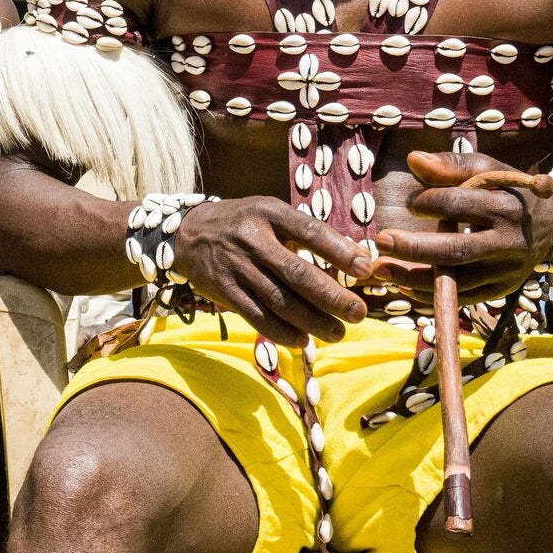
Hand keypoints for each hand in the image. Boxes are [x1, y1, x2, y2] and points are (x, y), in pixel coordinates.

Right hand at [174, 196, 374, 344]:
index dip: (340, 251)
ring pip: (280, 300)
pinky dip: (282, 332)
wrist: (187, 234)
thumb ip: (303, 232)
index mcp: (269, 213)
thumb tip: (352, 257)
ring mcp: (237, 267)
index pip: (310, 231)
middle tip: (359, 312)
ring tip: (337, 332)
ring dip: (313, 321)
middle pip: (297, 273)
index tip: (365, 269)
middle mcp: (252, 240)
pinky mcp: (225, 291)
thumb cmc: (243, 223)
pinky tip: (302, 339)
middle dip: (332, 296)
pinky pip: (257, 317)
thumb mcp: (270, 213)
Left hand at [371, 152, 552, 302]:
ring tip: (381, 269)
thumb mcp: (490, 170)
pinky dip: (433, 295)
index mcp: (505, 206)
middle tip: (382, 241)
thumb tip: (413, 159)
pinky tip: (403, 286)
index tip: (410, 203)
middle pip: (457, 249)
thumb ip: (451, 166)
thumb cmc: (510, 192)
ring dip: (415, 277)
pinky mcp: (501, 289)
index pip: (459, 205)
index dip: (428, 202)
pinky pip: (463, 298)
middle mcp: (507, 242)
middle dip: (415, 248)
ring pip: (457, 280)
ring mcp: (506, 271)